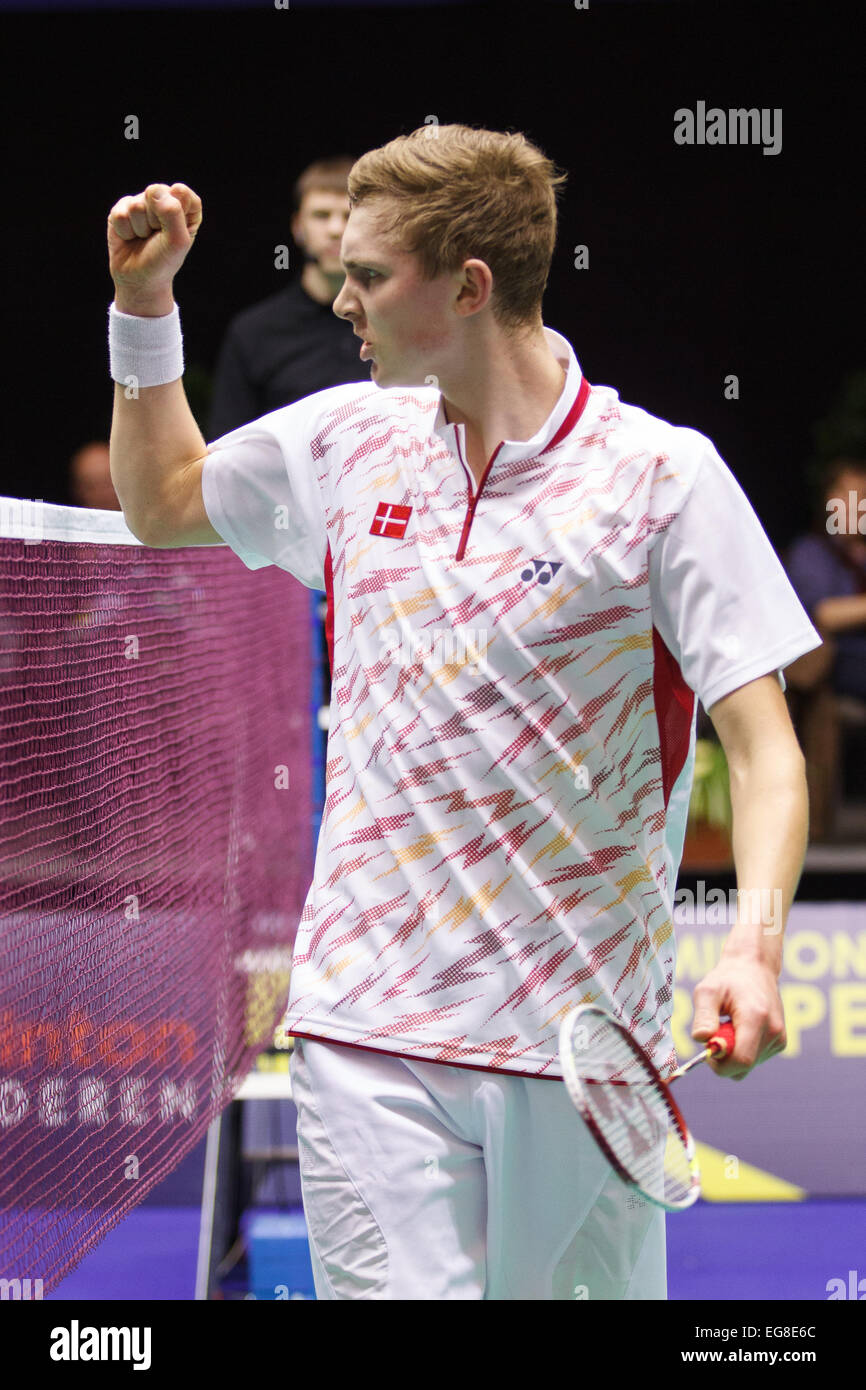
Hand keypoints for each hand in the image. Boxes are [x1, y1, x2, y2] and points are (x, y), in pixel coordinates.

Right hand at [107, 182, 201, 310]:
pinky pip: (120, 214)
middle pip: (155, 193)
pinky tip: (130, 237)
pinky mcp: (121, 209)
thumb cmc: (163, 261)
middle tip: (156, 237)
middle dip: (154, 221)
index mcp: (186, 206)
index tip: (173, 232)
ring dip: (139, 229)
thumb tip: (153, 190)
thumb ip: (172, 212)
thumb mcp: (177, 241)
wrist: (140, 279)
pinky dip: (125, 232)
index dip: (175, 213)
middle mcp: (163, 199)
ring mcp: (142, 202)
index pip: (181, 192)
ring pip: (136, 205)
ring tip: (143, 238)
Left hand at [691, 954, 786, 1078]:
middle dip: (723, 1058)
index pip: (741, 1060)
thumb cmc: (727, 979)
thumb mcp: (708, 991)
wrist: (755, 968)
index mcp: (756, 1017)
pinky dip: (742, 1049)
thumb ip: (704, 1016)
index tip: (707, 1047)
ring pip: (747, 1066)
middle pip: (743, 1067)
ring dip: (732, 1052)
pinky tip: (740, 1028)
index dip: (719, 1063)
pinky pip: (754, 1060)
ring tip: (730, 1024)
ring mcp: (780, 1039)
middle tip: (715, 1032)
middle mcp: (773, 1031)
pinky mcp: (780, 1043)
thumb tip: (701, 1039)